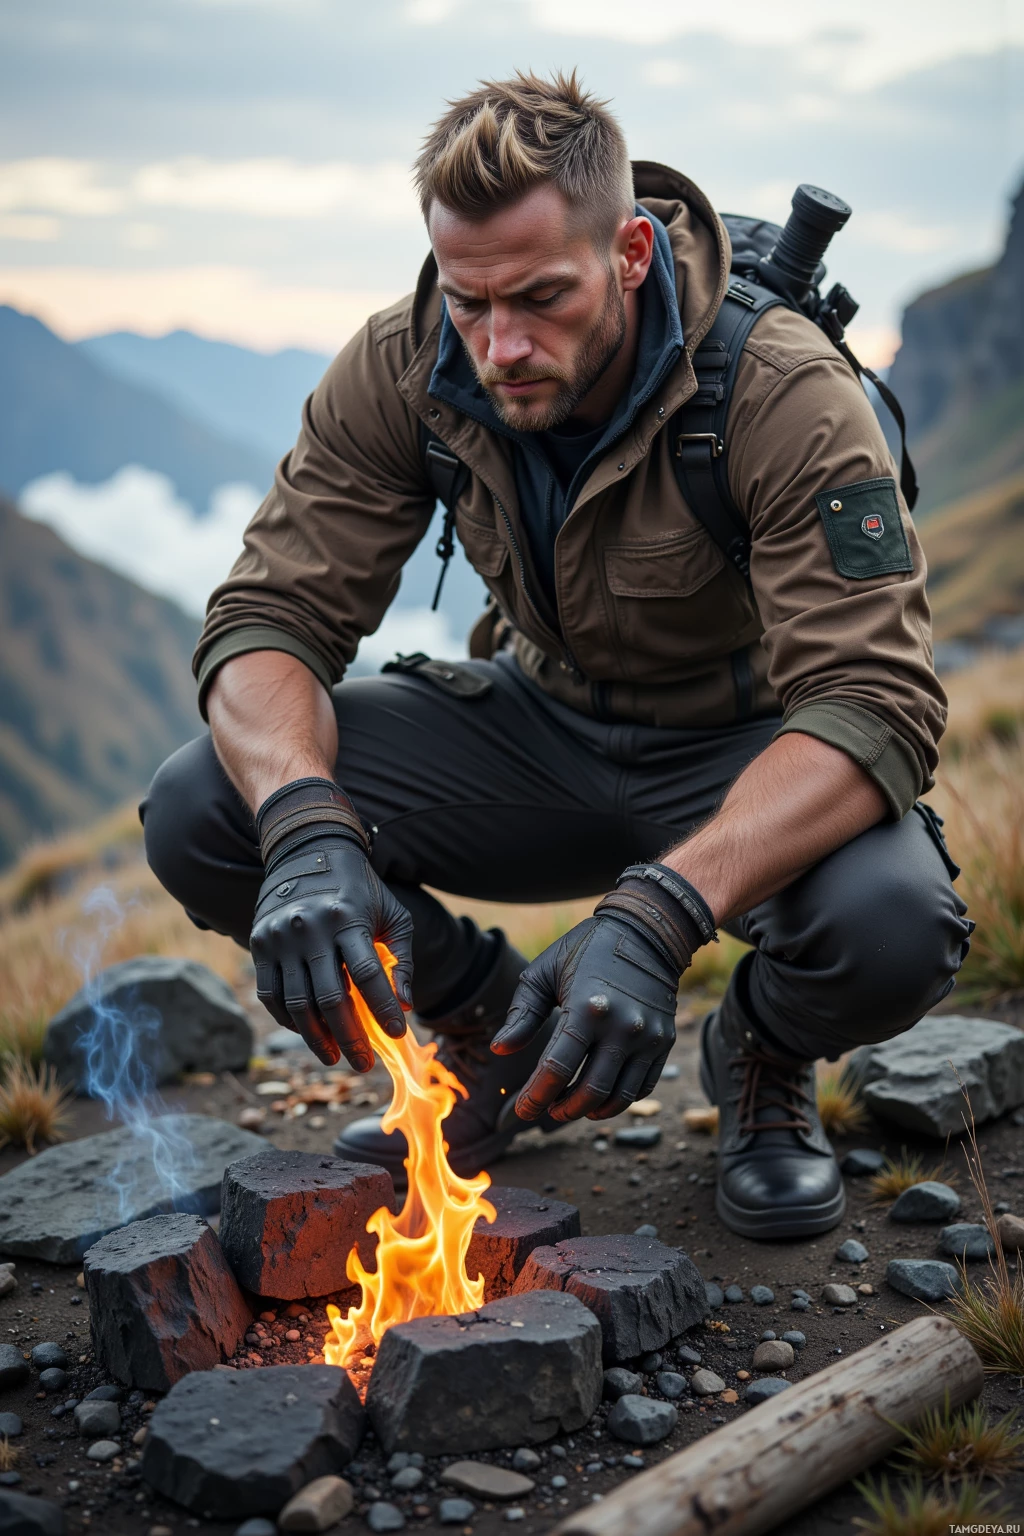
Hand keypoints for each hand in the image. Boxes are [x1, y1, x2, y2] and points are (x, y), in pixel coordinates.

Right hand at [249, 779, 412, 1070]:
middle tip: (363, 1064)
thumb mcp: (393, 914)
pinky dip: (290, 1021)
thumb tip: (404, 1004)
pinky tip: (310, 1033)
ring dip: (318, 1039)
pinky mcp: (259, 943)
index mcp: (347, 918)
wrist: (305, 850)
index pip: (367, 975)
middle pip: (330, 999)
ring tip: (336, 1058)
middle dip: (351, 1038)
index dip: (383, 1009)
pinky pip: (272, 995)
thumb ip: (402, 959)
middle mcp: (310, 928)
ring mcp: (280, 937)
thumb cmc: (360, 889)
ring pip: (298, 1004)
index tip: (396, 1034)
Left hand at [491, 915, 678, 1121]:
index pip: (557, 1069)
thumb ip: (522, 1013)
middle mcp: (623, 1026)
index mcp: (588, 1007)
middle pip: (590, 1091)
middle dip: (563, 1109)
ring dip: (591, 1110)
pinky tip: (600, 1094)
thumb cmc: (586, 949)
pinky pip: (642, 1086)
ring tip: (571, 1106)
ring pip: (619, 1097)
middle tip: (548, 1109)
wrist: (646, 932)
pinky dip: (619, 1100)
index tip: (522, 1109)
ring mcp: (648, 1037)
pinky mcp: (665, 1041)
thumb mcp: (545, 972)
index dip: (535, 1096)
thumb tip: (500, 1049)